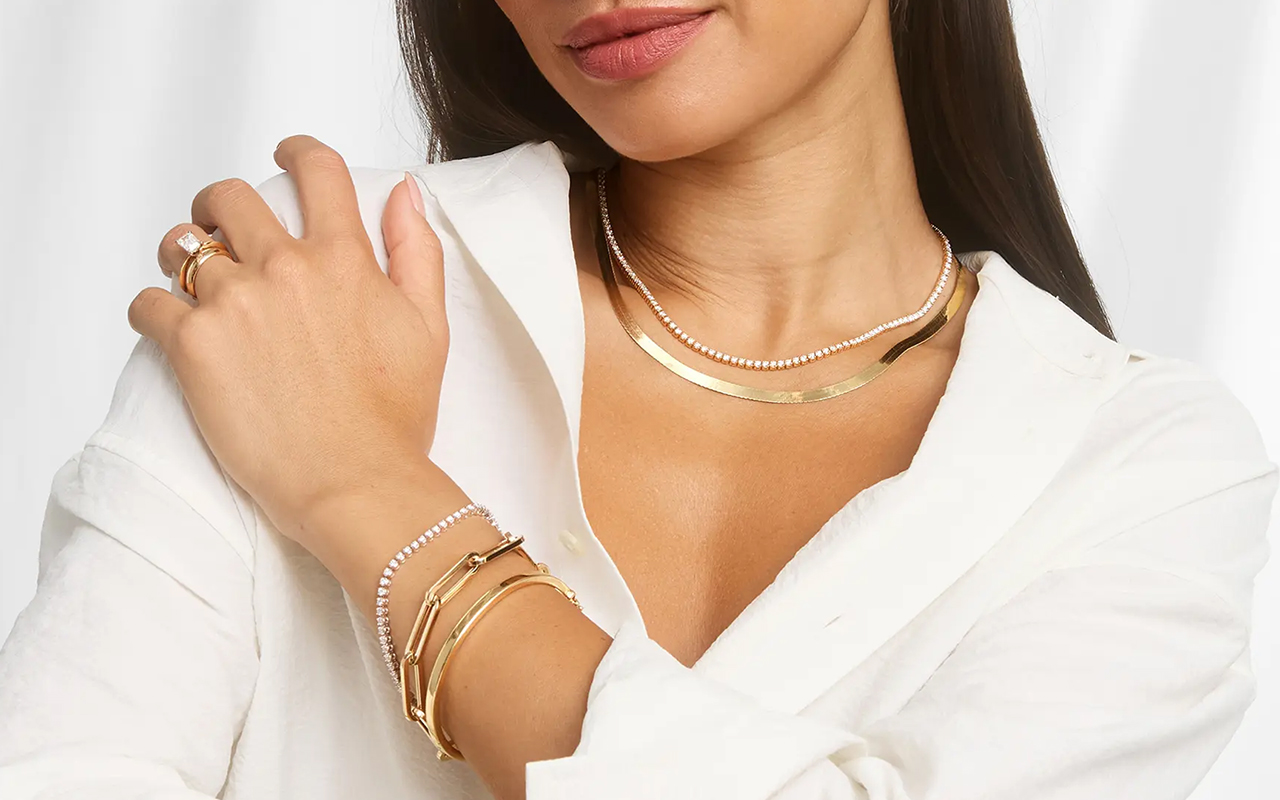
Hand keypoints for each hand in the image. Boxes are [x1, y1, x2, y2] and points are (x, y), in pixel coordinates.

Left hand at [128, 136, 448, 547]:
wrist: (357, 484)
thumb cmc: (396, 416)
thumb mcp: (428, 326)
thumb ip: (415, 251)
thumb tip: (404, 192)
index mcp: (343, 258)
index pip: (315, 170)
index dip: (296, 151)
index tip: (285, 154)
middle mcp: (284, 268)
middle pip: (228, 197)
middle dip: (219, 204)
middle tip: (220, 227)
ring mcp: (234, 304)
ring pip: (180, 246)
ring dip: (183, 257)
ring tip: (192, 284)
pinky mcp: (192, 348)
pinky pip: (148, 303)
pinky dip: (153, 310)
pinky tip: (169, 328)